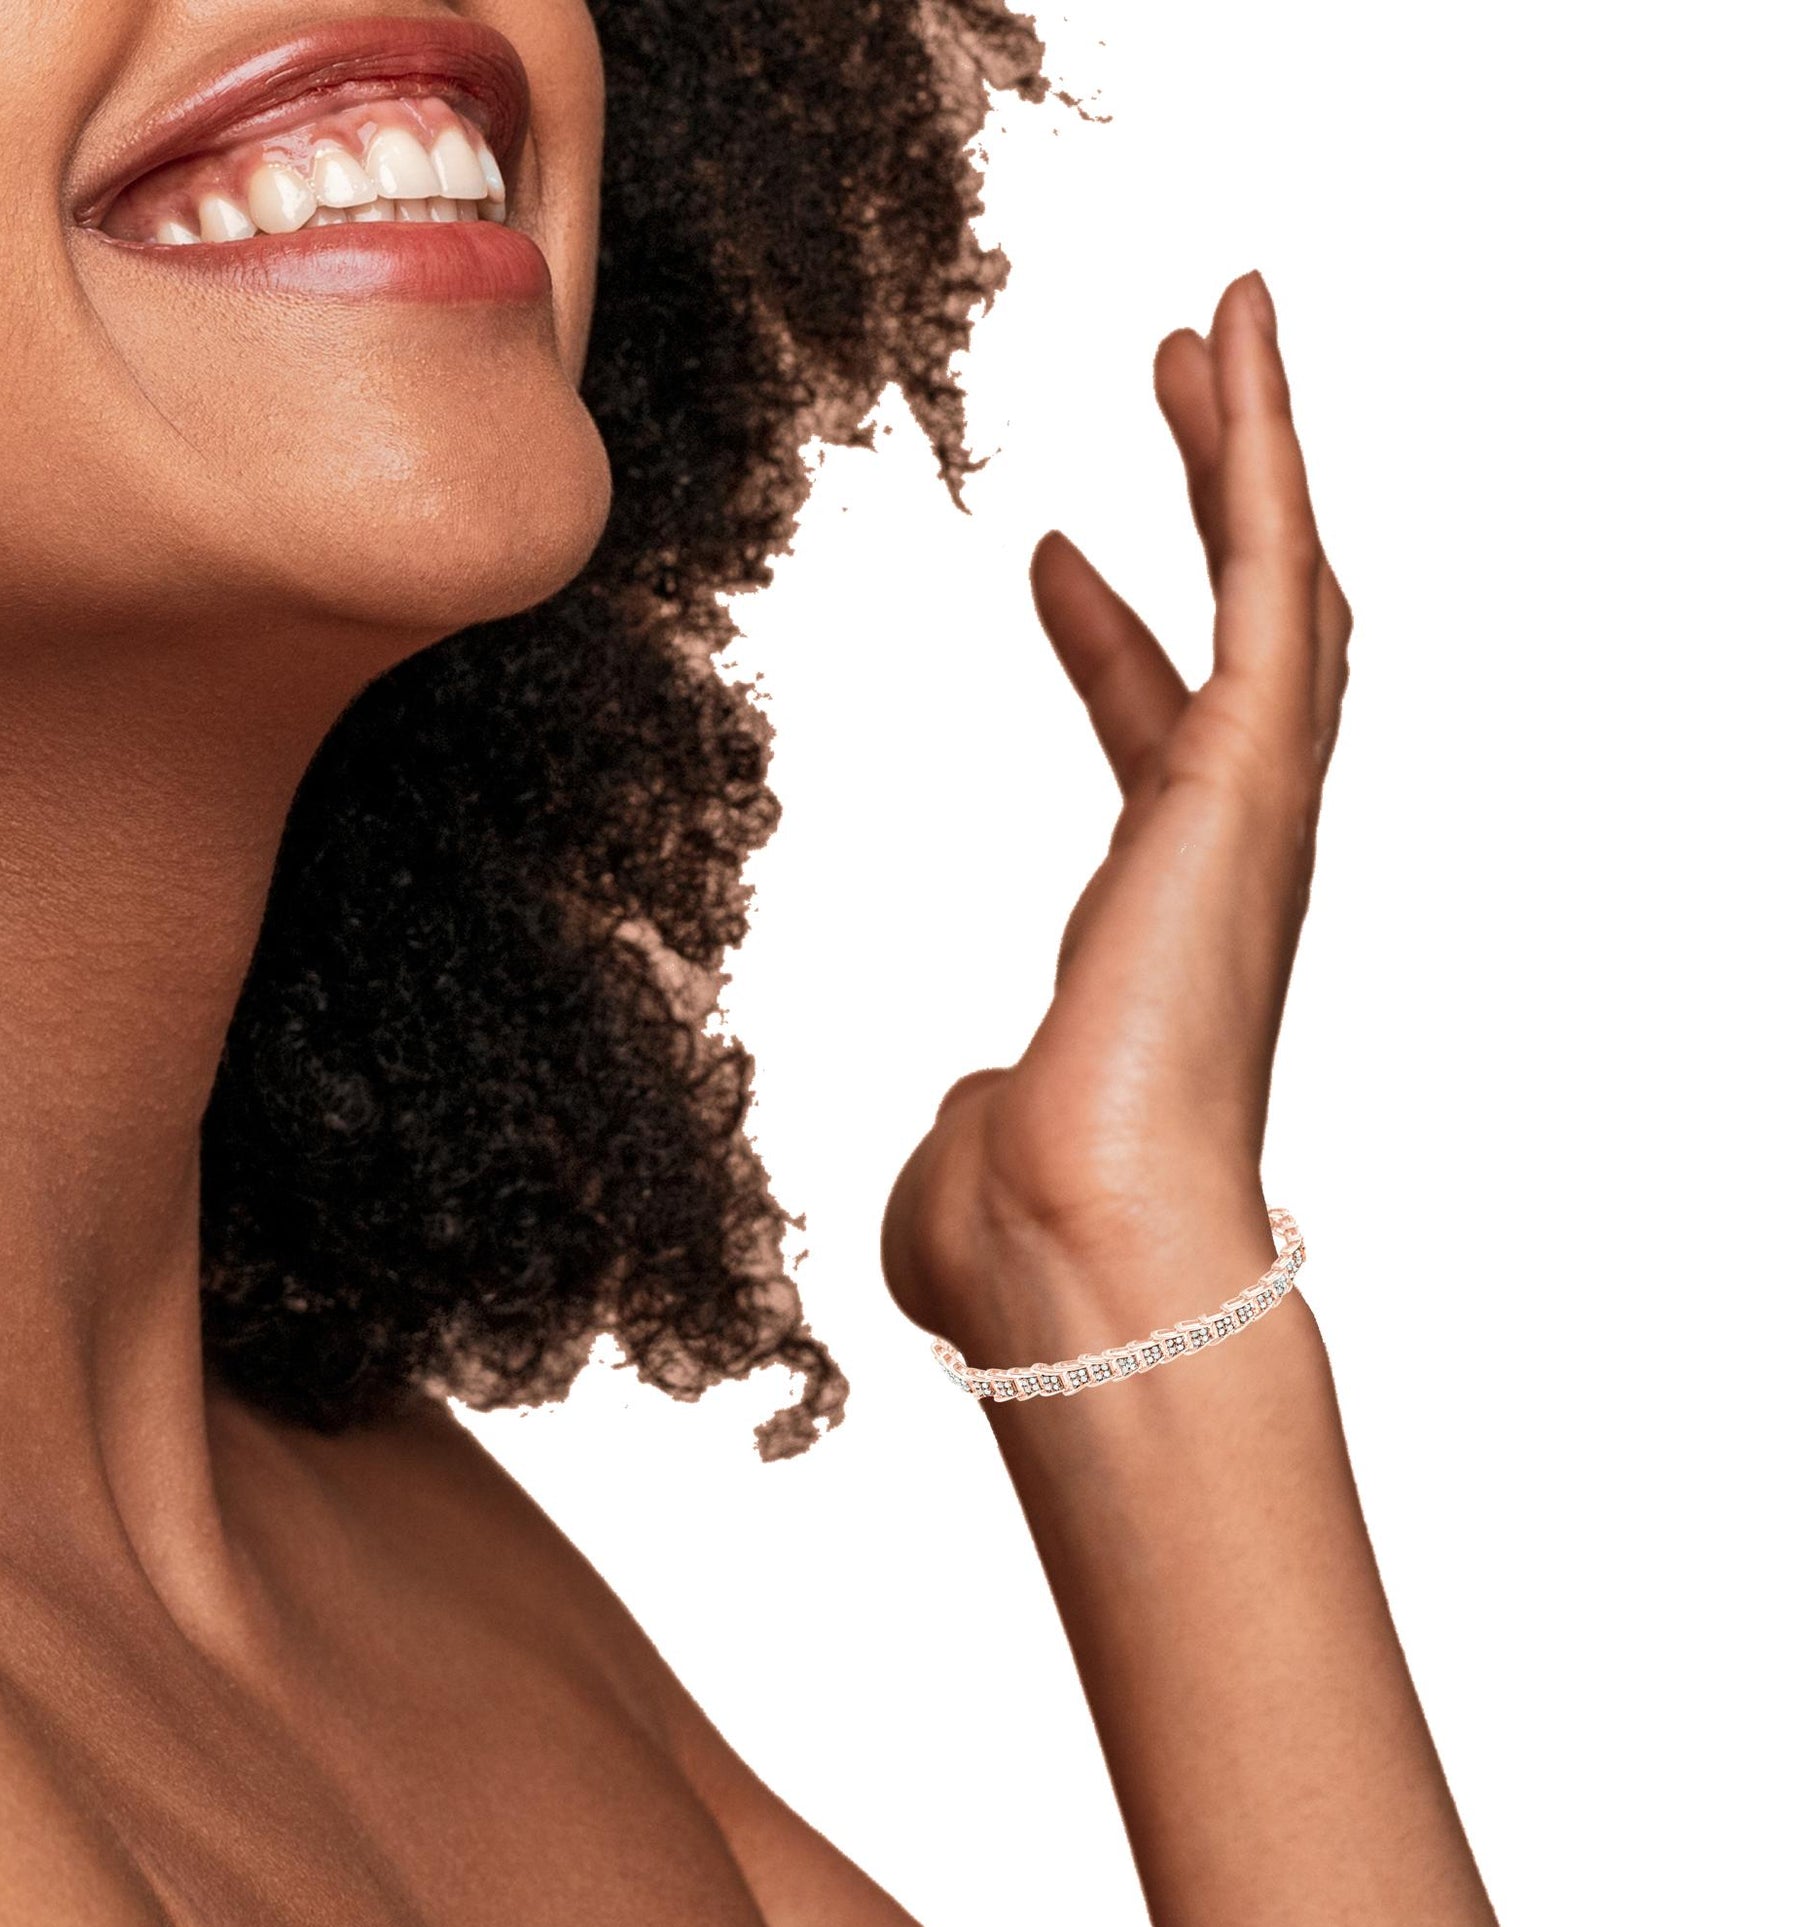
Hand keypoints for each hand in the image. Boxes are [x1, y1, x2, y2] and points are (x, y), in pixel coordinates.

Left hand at [881, 270, 1350, 1363]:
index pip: (1146, 743)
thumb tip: (978, 1117)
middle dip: (1214, 507)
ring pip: (1280, 586)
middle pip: (1243, 636)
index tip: (1052, 560)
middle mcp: (1225, 856)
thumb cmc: (1023, 1234)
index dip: (1110, 643)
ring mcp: (1251, 815)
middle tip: (1184, 390)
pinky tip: (1233, 341)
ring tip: (1216, 331)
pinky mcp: (1250, 778)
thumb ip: (983, 1108)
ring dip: (1251, 452)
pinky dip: (1262, 451)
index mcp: (1157, 920)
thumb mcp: (980, 1138)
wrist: (1075, 1263)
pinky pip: (1271, 577)